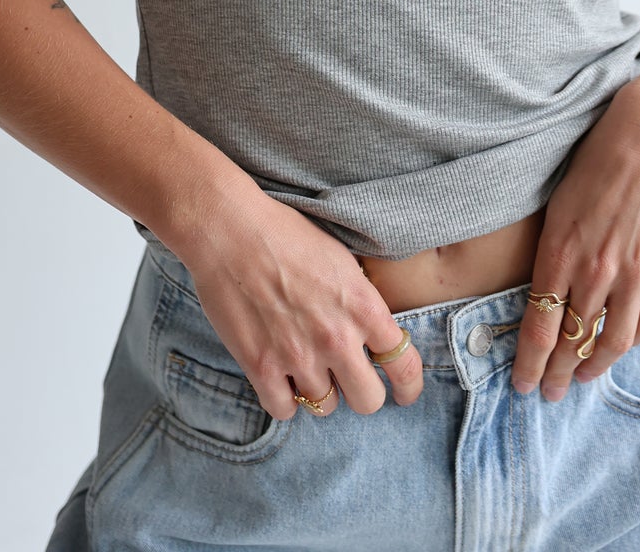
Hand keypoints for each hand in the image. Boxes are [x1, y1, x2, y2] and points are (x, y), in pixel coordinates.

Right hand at [178, 194, 423, 420]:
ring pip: (325, 407)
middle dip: (361, 391)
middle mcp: (337, 339)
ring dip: (319, 390)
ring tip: (306, 365)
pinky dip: (283, 398)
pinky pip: (284, 410)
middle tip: (348, 378)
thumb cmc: (285, 233)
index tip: (403, 393)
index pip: (404, 365)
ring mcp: (298, 357)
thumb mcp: (341, 258)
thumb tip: (373, 330)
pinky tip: (280, 377)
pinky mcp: (261, 367)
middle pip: (368, 401)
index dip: (408, 386)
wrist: (230, 229)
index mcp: (363, 307)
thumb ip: (360, 300)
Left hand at [510, 79, 639, 401]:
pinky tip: (617, 349)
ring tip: (580, 380)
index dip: (528, 363)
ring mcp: (634, 272)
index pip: (539, 327)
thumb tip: (542, 289)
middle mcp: (595, 268)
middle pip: (572, 342)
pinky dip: (629, 343)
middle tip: (547, 393)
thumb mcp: (559, 201)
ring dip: (592, 368)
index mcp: (559, 249)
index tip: (521, 383)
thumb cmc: (598, 159)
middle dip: (556, 374)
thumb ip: (553, 249)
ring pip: (611, 341)